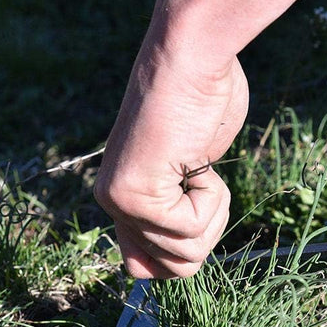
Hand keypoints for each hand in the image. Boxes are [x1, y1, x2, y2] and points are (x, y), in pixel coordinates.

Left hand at [95, 39, 248, 278]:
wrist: (192, 57)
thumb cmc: (202, 100)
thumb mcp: (194, 168)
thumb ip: (179, 210)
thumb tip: (182, 261)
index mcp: (122, 198)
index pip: (142, 269)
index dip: (180, 256)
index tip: (196, 210)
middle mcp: (114, 204)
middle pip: (175, 270)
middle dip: (206, 232)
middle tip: (201, 183)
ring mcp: (121, 202)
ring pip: (187, 254)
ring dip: (213, 213)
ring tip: (198, 166)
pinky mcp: (136, 197)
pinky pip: (192, 229)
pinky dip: (212, 198)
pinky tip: (197, 158)